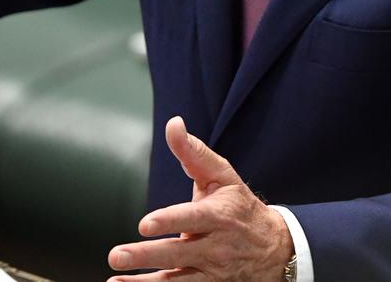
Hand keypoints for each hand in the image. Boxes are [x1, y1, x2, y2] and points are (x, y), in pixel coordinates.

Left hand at [107, 116, 293, 280]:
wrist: (272, 247)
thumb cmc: (239, 206)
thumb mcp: (222, 175)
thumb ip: (193, 152)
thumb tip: (173, 124)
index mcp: (219, 215)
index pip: (193, 218)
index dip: (169, 221)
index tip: (145, 224)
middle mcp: (215, 246)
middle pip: (177, 254)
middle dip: (147, 256)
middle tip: (117, 255)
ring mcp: (211, 272)